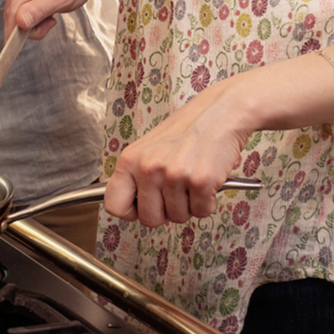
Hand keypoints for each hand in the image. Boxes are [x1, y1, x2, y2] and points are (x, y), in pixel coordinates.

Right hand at [0, 0, 115, 39]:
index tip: (15, 52)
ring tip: (50, 12)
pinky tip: (43, 9)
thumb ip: (40, 10)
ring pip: (14, 16)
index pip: (13, 12)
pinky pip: (17, 12)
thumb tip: (19, 22)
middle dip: (31, 27)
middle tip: (51, 21)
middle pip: (12, 16)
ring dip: (32, 23)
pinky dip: (30, 17)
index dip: (14, 34)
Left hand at [105, 81, 253, 226]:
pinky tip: (206, 181)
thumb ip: (136, 175)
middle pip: (149, 219)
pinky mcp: (200, 181)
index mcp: (129, 160)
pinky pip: (201, 212)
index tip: (143, 206)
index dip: (131, 212)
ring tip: (192, 179)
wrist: (219, 113)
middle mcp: (148, 168)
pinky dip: (207, 202)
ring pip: (178, 217)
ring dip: (189, 204)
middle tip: (175, 193)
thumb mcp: (148, 148)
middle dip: (165, 212)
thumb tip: (126, 205)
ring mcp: (174, 175)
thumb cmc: (185, 131)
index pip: (114, 204)